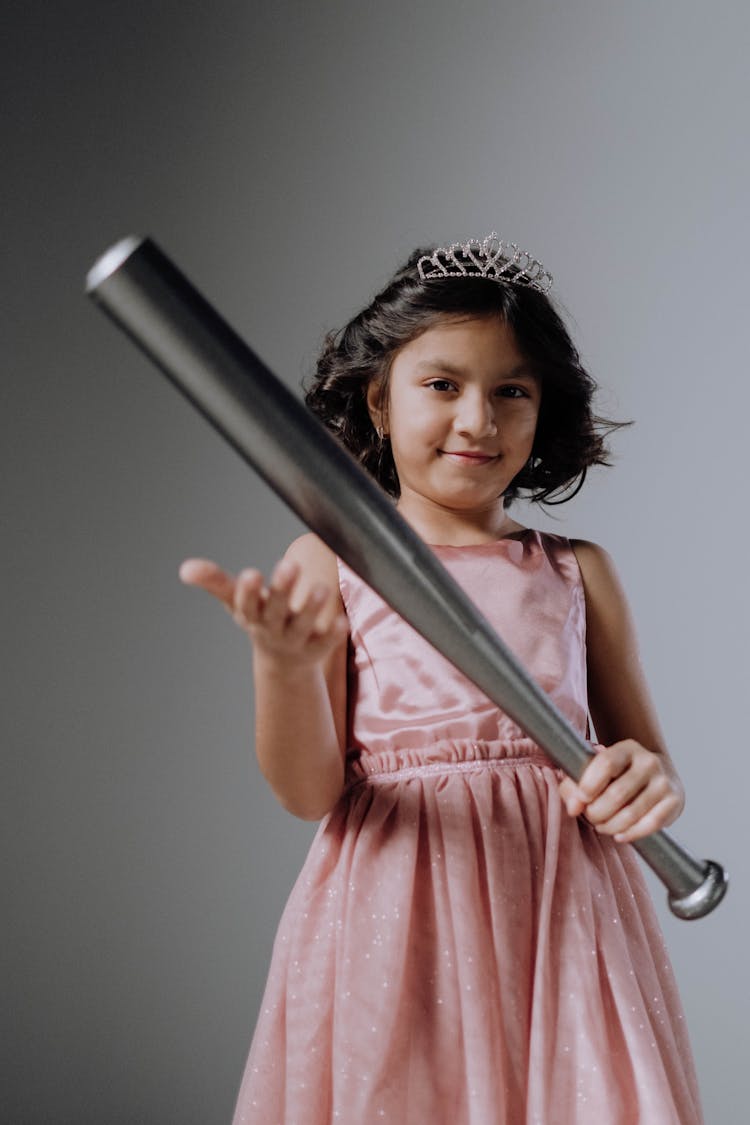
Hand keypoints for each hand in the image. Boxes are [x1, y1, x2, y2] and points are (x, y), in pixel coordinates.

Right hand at [179, 556, 347, 665]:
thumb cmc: (258, 619)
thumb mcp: (236, 601)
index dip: (247, 591)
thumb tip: (184, 568)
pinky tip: (342, 620)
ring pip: (302, 626)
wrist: (281, 663)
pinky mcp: (316, 648)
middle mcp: (271, 628)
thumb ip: (214, 581)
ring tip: (322, 588)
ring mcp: (294, 640)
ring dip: (310, 609)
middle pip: (275, 611)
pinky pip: (325, 642)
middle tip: (289, 565)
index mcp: (251, 614)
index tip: (251, 574)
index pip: (245, 604)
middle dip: (281, 590)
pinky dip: (332, 634)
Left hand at [558, 738, 684, 843]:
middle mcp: (649, 762)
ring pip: (632, 813)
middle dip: (597, 812)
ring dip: (611, 826)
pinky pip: (650, 825)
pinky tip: (620, 835)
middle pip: (617, 794)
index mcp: (627, 748)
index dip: (589, 784)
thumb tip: (573, 807)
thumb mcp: (596, 771)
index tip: (581, 799)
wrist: (659, 776)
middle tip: (590, 817)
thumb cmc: (619, 776)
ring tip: (602, 826)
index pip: (606, 763)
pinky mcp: (674, 801)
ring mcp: (664, 782)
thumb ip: (575, 785)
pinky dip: (631, 834)